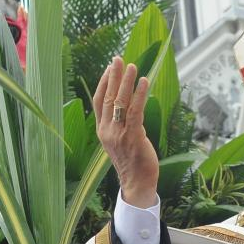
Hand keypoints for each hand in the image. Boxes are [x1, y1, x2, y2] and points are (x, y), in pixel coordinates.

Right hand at [92, 57, 158, 208]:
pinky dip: (140, 95)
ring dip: (127, 82)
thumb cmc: (131, 160)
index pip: (98, 101)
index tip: (109, 67)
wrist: (136, 184)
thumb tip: (130, 101)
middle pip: (108, 98)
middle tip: (119, 59)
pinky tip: (144, 82)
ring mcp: (119, 134)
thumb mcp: (120, 138)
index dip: (104, 82)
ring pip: (121, 102)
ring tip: (133, 66)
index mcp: (102, 130)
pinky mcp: (133, 137)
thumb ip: (121, 121)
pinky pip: (135, 112)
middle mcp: (107, 130)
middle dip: (114, 77)